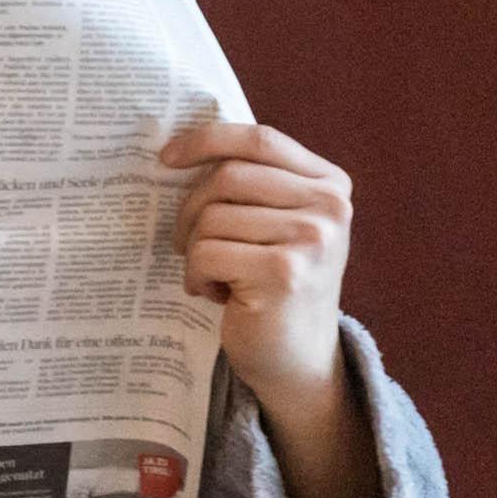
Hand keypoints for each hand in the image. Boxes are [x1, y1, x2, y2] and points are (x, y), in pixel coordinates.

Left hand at [164, 119, 352, 419]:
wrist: (297, 357)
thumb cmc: (275, 285)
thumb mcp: (279, 225)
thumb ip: (254, 185)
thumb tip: (180, 151)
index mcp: (330, 184)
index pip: (259, 140)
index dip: (207, 140)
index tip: (166, 157)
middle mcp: (330, 206)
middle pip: (227, 177)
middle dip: (190, 209)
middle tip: (188, 243)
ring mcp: (310, 239)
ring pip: (211, 217)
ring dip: (193, 250)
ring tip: (213, 275)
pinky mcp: (284, 272)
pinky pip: (206, 253)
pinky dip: (196, 275)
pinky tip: (216, 294)